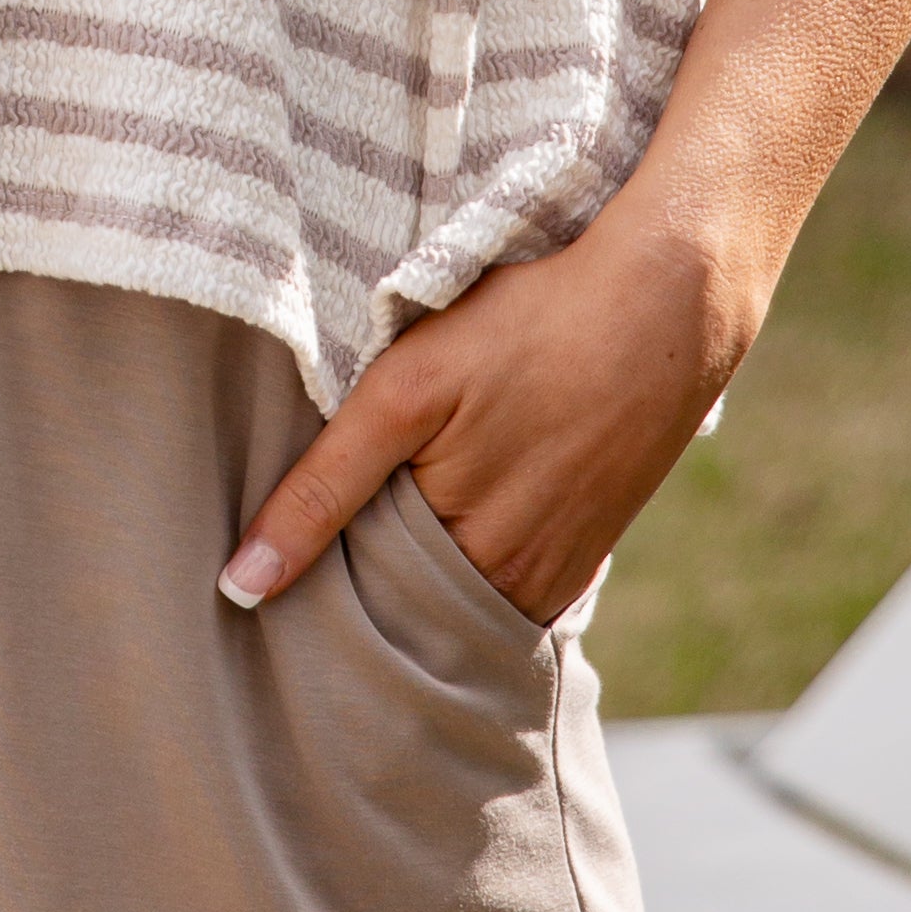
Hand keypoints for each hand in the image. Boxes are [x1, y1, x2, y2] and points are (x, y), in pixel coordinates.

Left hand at [218, 204, 750, 623]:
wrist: (668, 301)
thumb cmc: (529, 327)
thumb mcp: (408, 391)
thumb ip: (325, 489)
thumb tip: (241, 586)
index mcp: (459, 555)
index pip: (354, 608)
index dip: (305, 590)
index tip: (254, 584)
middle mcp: (511, 585)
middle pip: (406, 610)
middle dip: (358, 589)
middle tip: (307, 549)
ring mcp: (556, 574)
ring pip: (455, 600)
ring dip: (414, 577)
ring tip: (384, 516)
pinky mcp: (585, 553)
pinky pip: (508, 587)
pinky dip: (468, 566)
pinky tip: (449, 515)